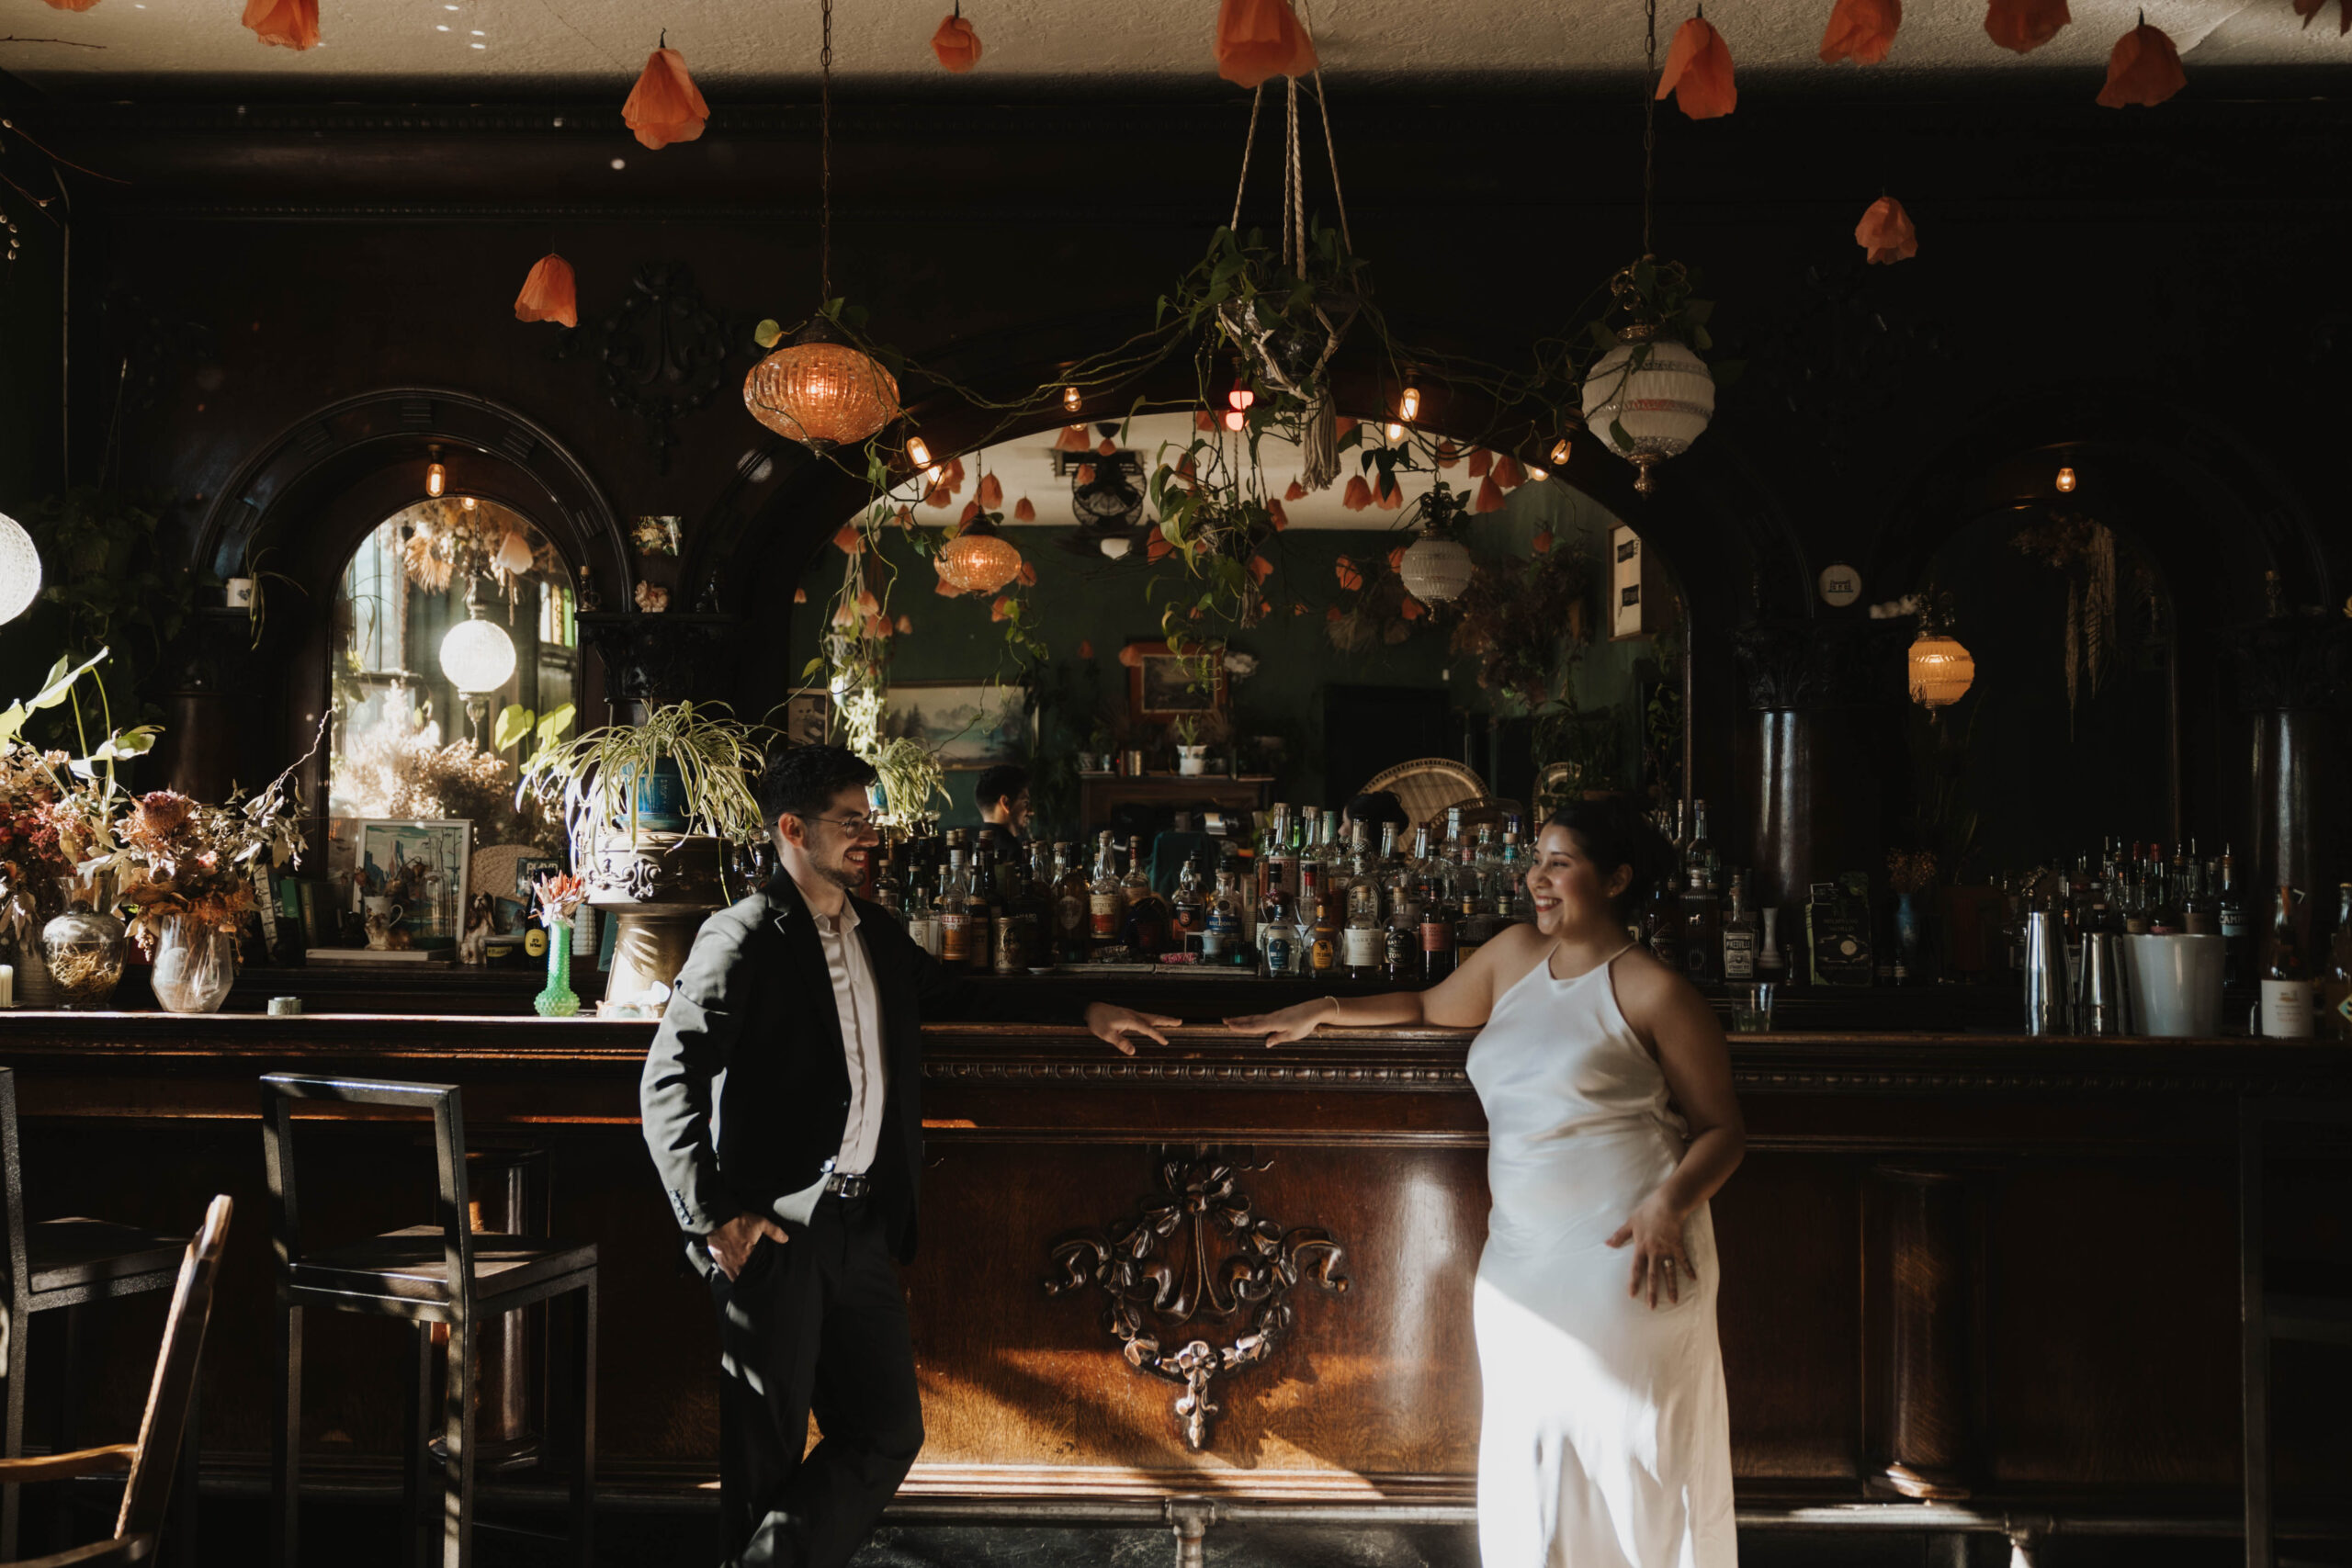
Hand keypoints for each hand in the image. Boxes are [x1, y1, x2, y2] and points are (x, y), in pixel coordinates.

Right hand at [705, 1211, 790, 1279]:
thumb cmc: (739, 1221)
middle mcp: (737, 1262)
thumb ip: (774, 1231)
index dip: (760, 1274)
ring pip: (735, 1276)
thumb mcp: (760, 1223)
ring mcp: (727, 1262)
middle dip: (751, 1279)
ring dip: (741, 1278)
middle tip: (756, 1281)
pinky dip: (731, 1275)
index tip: (764, 1276)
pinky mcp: (718, 1259)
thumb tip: (786, 1239)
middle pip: (745, 1276)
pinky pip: (726, 1272)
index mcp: (748, 1255)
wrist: (719, 1218)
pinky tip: (736, 1275)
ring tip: (747, 1281)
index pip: (756, 1270)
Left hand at [1085, 1003, 1181, 1054]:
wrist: (1091, 1009)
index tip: (1165, 1041)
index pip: (1147, 1028)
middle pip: (1153, 1018)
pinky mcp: (1128, 1014)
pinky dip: (1153, 1019)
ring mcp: (1131, 1014)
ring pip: (1150, 1016)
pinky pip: (1144, 1017)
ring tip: (1173, 1021)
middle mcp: (1133, 1015)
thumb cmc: (1098, 1021)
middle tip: (1180, 1021)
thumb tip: (1133, 1052)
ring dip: (1162, 1019)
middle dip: (1167, 1020)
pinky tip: (1154, 1023)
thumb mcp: (1107, 1034)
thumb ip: (1120, 1043)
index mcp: (1130, 1019)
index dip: (1157, 1035)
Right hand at [1225, 997, 1337, 1045]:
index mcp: (1273, 1023)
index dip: (1241, 1027)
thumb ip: (1278, 1039)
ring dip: (1243, 1019)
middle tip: (1224, 1021)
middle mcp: (1271, 1017)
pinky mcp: (1278, 1015)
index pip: (1254, 1026)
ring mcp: (1274, 1015)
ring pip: (1255, 1018)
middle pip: (1251, 1020)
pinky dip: (1253, 1019)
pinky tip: (1250, 1021)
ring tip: (1233, 1020)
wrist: (1313, 1011)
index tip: (1229, 1027)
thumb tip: (1266, 1043)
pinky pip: (1261, 1017)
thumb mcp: (1292, 1035)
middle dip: (1237, 1021)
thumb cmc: (1304, 1024)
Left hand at [1606, 1190, 1695, 1308]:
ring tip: (1674, 1301)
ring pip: (1669, 1272)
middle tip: (1652, 1307)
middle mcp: (1654, 1252)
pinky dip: (1689, 1269)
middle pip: (1653, 1276)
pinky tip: (1694, 1279)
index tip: (1632, 1296)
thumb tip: (1606, 1244)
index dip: (1634, 1283)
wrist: (1667, 1204)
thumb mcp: (1630, 1222)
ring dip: (1672, 1287)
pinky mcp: (1678, 1246)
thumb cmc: (1647, 1212)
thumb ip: (1619, 1235)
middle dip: (1652, 1293)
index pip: (1636, 1269)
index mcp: (1641, 1247)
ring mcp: (1667, 1250)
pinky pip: (1684, 1261)